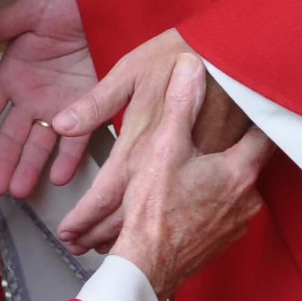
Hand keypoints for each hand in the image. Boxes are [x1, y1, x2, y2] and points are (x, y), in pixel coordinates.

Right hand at [0, 0, 98, 197]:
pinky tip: (59, 178)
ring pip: (40, 143)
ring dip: (30, 167)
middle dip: (2, 162)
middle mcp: (34, 95)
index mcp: (14, 72)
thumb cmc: (70, 0)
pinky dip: (68, 158)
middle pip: (11, 135)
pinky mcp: (91, 107)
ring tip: (20, 192)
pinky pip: (78, 138)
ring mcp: (62, 104)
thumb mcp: (29, 12)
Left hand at [53, 32, 251, 254]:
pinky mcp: (228, 178)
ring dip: (132, 233)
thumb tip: (62, 123)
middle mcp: (171, 168)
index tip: (67, 231)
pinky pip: (193, 212)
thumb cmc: (180, 54)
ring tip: (105, 248)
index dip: (84, 216)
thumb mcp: (131, 72)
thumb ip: (98, 102)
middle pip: (131, 216)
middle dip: (101, 234)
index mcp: (144, 147)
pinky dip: (171, 222)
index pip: (107, 193)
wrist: (239, 52)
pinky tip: (161, 228)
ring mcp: (201, 178)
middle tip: (78, 246)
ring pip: (162, 218)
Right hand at [110, 57, 269, 300]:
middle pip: (249, 158)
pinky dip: (211, 199)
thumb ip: (180, 104)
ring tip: (196, 164)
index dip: (259, 112)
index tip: (258, 98)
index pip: (266, 131)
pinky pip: (224, 209)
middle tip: (217, 129)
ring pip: (235, 186)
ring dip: (220, 174)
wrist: (144, 267)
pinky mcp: (222, 239)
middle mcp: (247, 198)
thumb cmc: (152, 213)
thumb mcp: (162, 147)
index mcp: (239, 171)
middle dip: (232, 144)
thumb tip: (190, 67)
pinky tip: (188, 195)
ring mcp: (237, 223)